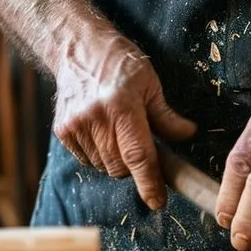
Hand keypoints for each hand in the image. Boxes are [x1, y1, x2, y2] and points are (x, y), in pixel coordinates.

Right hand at [53, 34, 196, 208]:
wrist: (77, 49)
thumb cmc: (120, 64)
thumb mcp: (150, 84)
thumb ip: (167, 116)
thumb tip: (188, 136)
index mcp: (121, 106)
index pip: (138, 156)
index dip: (150, 182)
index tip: (158, 201)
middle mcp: (95, 118)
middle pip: (121, 166)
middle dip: (135, 166)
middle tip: (141, 144)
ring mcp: (75, 126)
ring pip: (104, 166)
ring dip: (117, 160)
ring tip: (119, 133)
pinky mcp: (62, 131)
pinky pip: (87, 160)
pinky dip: (100, 155)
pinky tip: (102, 131)